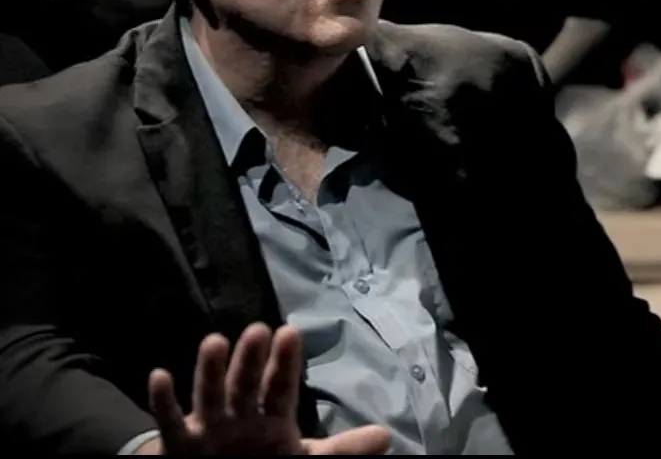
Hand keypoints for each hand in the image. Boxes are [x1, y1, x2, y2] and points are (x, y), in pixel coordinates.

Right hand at [141, 323, 390, 454]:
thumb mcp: (304, 458)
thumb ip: (343, 449)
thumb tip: (386, 436)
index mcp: (271, 418)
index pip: (280, 387)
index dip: (285, 363)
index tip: (290, 332)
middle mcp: (240, 416)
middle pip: (246, 385)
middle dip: (251, 360)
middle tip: (259, 329)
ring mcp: (209, 427)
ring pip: (209, 395)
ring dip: (210, 370)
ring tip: (215, 341)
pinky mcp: (180, 445)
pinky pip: (170, 422)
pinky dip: (163, 400)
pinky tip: (159, 375)